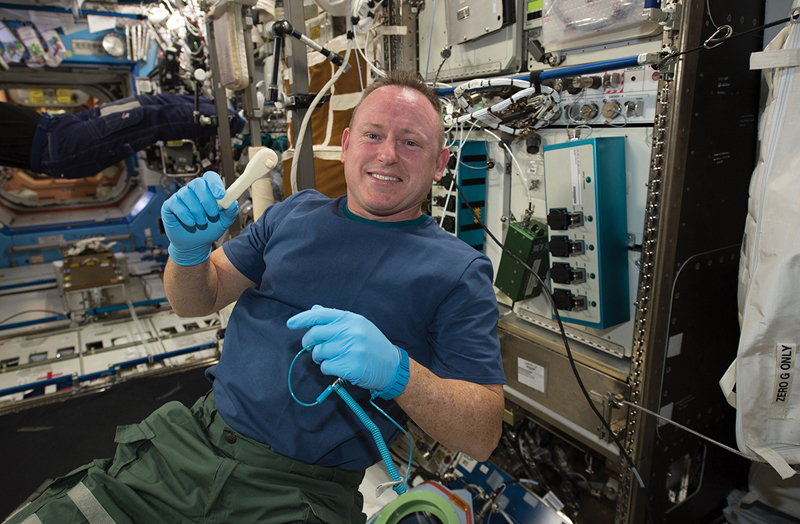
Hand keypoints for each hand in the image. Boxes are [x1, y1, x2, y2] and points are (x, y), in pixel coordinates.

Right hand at [161, 171, 238, 265]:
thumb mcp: (224, 222)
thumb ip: (230, 212)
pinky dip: (185, 215)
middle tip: (213, 214)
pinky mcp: (169, 206)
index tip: (221, 195)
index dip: (215, 183)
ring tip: (202, 222)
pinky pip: (175, 204)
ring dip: (197, 210)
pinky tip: (191, 223)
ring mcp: (180, 197)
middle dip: (207, 199)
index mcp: (207, 190)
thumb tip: (233, 203)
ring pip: (186, 194)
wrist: (194, 244)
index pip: (209, 177)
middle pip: (197, 183)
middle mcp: (192, 191)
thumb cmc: (208, 230)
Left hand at [287, 306, 408, 397]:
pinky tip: (339, 367)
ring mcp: (351, 349)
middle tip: (312, 348)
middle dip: (308, 343)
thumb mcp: (358, 326)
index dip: (303, 319)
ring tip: (332, 358)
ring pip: (319, 352)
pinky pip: (326, 367)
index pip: (321, 315)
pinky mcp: (350, 366)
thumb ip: (336, 319)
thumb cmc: (372, 345)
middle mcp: (350, 331)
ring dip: (320, 358)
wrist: (391, 366)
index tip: (291, 323)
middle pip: (315, 334)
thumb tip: (315, 309)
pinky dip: (328, 368)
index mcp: (351, 319)